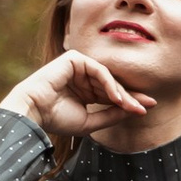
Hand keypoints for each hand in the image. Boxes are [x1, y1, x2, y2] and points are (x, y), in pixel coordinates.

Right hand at [0, 47, 151, 141]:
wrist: (33, 113)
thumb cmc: (56, 119)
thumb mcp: (90, 122)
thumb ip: (112, 115)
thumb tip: (137, 110)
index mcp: (84, 92)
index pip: (111, 95)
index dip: (129, 102)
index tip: (146, 110)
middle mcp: (82, 78)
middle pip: (113, 86)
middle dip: (130, 97)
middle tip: (147, 105)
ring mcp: (78, 67)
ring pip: (108, 78)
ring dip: (121, 93)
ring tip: (131, 106)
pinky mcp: (74, 59)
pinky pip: (99, 70)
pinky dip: (109, 83)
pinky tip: (117, 98)